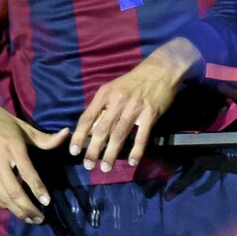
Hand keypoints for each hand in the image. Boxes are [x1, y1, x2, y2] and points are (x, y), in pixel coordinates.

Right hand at [0, 87, 69, 223]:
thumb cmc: (1, 120)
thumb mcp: (24, 126)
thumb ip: (44, 137)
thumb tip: (66, 134)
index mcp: (13, 147)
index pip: (27, 173)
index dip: (38, 189)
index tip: (47, 201)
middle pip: (13, 191)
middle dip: (27, 207)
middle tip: (39, 218)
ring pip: (1, 196)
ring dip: (15, 210)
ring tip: (29, 217)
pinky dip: (2, 204)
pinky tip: (12, 208)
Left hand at [70, 38, 199, 170]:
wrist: (161, 69)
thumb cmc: (134, 81)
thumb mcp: (114, 88)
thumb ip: (102, 107)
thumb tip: (91, 130)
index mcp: (106, 94)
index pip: (88, 117)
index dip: (79, 136)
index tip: (74, 151)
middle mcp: (118, 100)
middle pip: (102, 129)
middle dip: (93, 150)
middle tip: (88, 165)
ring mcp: (135, 107)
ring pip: (119, 135)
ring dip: (111, 153)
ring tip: (106, 167)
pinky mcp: (151, 113)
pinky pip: (142, 135)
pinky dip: (137, 150)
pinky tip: (132, 161)